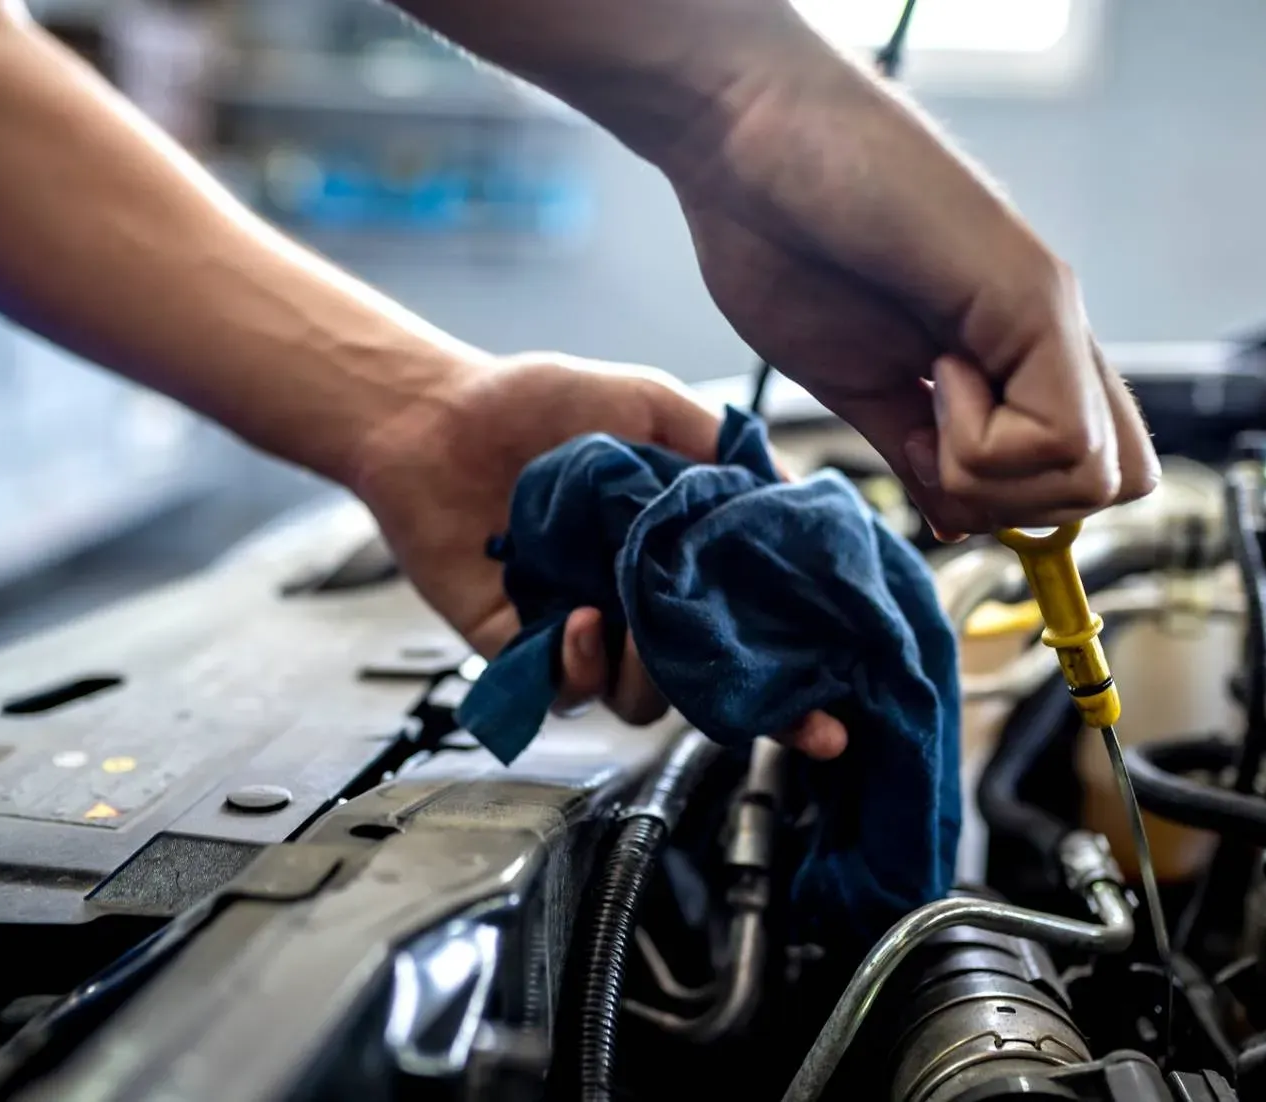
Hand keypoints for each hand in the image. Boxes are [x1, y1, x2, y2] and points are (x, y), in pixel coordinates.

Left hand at [349, 353, 847, 758]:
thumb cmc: (535, 403)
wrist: (435, 415)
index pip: (750, 630)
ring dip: (649, 672)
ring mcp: (582, 631)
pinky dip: (579, 665)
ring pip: (642, 699)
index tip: (830, 714)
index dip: (794, 679)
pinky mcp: (521, 650)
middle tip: (733, 666)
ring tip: (630, 619)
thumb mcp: (650, 404)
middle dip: (735, 697)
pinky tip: (575, 616)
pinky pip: (565, 692)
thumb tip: (795, 491)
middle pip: (706, 683)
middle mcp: (638, 602)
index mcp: (681, 556)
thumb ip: (721, 448)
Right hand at [667, 51, 1159, 535]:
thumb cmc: (779, 234)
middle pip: (1111, 486)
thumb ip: (912, 448)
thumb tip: (954, 520)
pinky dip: (982, 442)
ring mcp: (1048, 313)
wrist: (747, 140)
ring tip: (927, 386)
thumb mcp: (851, 381)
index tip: (929, 465)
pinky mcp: (1036, 297)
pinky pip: (1060, 439)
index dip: (1015, 505)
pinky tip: (933, 370)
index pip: (1085, 469)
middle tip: (931, 433)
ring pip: (1094, 478)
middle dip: (1012, 502)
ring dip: (990, 471)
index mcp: (1005, 355)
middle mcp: (1046, 334)